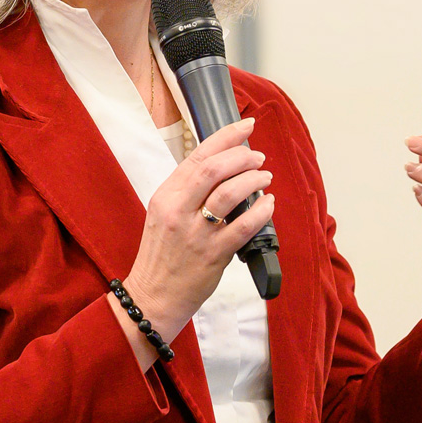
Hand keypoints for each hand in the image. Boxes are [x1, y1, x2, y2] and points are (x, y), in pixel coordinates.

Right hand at [117, 118, 275, 368]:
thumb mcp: (163, 215)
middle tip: (258, 157)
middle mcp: (178, 211)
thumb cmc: (161, 257)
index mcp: (165, 196)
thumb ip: (187, 192)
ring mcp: (196, 233)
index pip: (197, 155)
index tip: (245, 125)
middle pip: (213, 169)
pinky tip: (269, 204)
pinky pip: (244, 226)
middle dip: (242, 156)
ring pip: (230, 194)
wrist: (153, 297)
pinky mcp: (213, 255)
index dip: (225, 136)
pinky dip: (261, 210)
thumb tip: (221, 167)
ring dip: (253, 179)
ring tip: (264, 176)